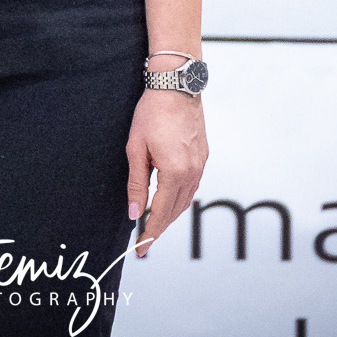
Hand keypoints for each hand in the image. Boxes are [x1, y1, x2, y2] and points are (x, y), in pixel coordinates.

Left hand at [124, 86, 206, 259]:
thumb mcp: (135, 149)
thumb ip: (136, 184)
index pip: (161, 213)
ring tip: (154, 224)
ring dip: (170, 214)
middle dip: (160, 228)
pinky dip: (179, 198)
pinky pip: (192, 186)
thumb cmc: (152, 113)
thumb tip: (133, 213)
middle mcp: (192, 172)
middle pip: (176, 211)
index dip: (150, 233)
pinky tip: (168, 200)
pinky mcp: (203, 157)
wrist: (176, 87)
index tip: (141, 249)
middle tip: (145, 241)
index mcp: (175, 172)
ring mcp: (201, 165)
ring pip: (186, 200)